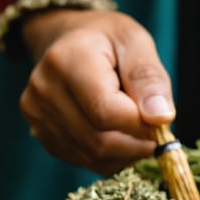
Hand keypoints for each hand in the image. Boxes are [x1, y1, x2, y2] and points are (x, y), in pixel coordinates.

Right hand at [18, 9, 174, 173]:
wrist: (68, 39)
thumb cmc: (107, 39)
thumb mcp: (135, 42)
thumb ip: (149, 78)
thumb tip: (161, 118)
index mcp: (67, 60)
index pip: (106, 111)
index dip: (140, 125)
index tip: (162, 122)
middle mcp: (44, 89)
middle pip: (98, 140)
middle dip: (136, 144)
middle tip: (157, 134)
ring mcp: (37, 114)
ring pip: (91, 156)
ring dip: (125, 154)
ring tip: (140, 134)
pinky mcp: (40, 132)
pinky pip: (81, 160)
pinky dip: (109, 158)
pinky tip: (120, 138)